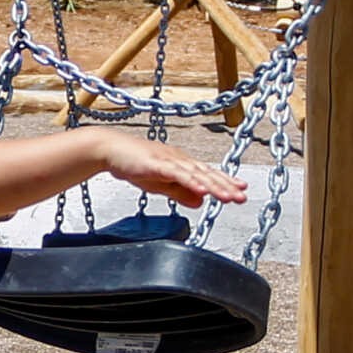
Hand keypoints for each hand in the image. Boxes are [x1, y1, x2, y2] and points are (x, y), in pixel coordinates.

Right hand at [100, 133, 249, 209]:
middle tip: (242, 197)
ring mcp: (169, 160)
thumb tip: (200, 203)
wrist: (110, 149)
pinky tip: (202, 190)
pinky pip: (178, 174)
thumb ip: (180, 192)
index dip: (224, 182)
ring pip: (196, 174)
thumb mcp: (161, 184)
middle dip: (226, 186)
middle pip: (206, 174)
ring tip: (228, 197)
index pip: (207, 174)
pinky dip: (192, 182)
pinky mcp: (157, 164)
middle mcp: (179, 159)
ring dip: (214, 186)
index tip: (241, 190)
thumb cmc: (133, 164)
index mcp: (181, 163)